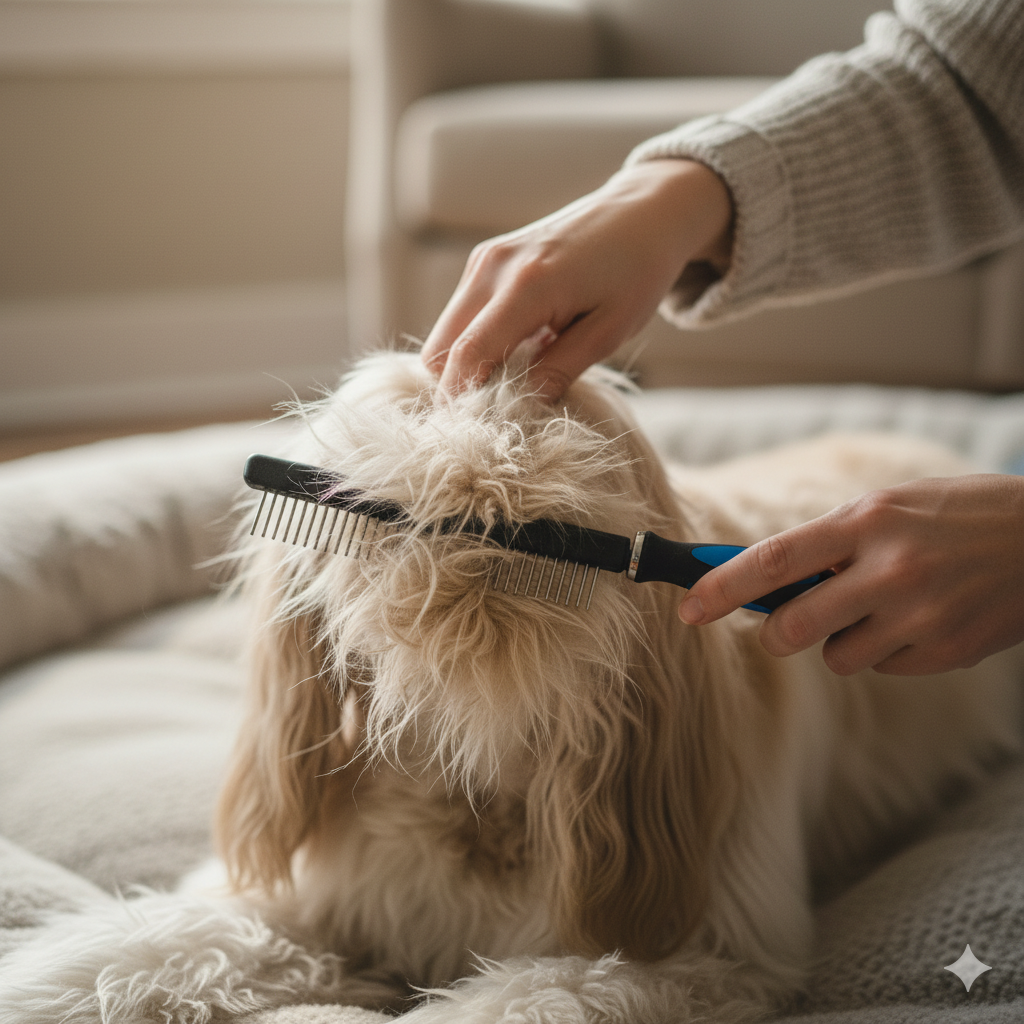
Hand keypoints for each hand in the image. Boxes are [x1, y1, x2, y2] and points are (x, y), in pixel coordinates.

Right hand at [420, 159, 732, 401]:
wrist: (642, 211)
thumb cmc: (637, 271)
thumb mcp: (609, 332)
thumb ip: (559, 371)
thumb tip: (517, 409)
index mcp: (526, 285)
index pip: (469, 355)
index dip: (461, 400)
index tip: (472, 434)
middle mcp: (492, 267)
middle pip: (440, 348)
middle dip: (455, 388)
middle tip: (490, 418)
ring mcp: (483, 259)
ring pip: (445, 333)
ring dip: (464, 366)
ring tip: (506, 385)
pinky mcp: (484, 259)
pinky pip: (460, 315)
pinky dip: (473, 343)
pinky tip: (511, 354)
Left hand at [678, 474, 1023, 675]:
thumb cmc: (956, 514)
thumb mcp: (889, 507)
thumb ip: (829, 543)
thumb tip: (763, 582)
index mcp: (866, 521)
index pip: (772, 561)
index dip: (720, 588)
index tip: (687, 609)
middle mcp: (889, 570)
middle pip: (793, 628)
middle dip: (775, 633)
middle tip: (780, 626)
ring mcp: (921, 615)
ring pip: (837, 657)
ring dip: (841, 641)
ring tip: (879, 607)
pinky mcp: (948, 651)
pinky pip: (883, 667)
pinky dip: (886, 651)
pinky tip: (918, 620)